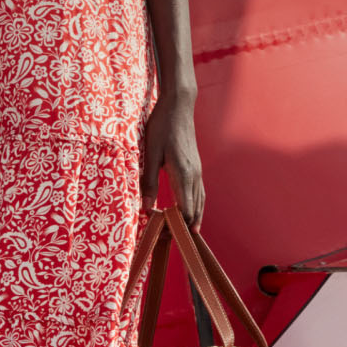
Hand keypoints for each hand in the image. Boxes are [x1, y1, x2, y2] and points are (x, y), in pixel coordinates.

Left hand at [140, 89, 204, 224]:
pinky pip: (200, 191)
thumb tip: (147, 208)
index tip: (165, 236)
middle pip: (195, 209)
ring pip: (200, 201)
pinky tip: (192, 210)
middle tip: (173, 241)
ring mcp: (198, 170)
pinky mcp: (196, 165)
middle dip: (185, 226)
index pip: (184, 210)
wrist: (179, 106)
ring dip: (194, 218)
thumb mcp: (150, 154)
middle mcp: (195, 175)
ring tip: (187, 234)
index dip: (176, 226)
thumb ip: (149, 181)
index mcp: (183, 174)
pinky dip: (197, 205)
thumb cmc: (162, 127)